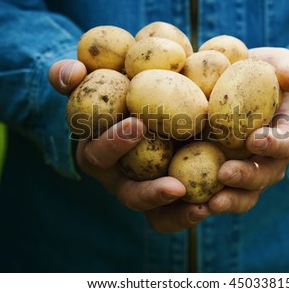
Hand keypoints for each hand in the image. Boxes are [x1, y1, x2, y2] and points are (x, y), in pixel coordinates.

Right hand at [49, 60, 209, 232]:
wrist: (148, 101)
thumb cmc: (118, 90)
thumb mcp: (94, 79)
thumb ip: (73, 75)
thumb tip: (71, 72)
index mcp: (99, 154)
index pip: (99, 155)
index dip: (114, 143)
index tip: (137, 124)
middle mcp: (123, 178)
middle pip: (131, 196)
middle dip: (150, 193)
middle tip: (176, 188)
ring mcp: (149, 189)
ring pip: (158, 215)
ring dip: (179, 214)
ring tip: (203, 207)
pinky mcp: (174, 192)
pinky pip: (182, 211)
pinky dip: (196, 210)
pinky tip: (218, 202)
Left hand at [207, 47, 288, 213]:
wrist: (225, 88)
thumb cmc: (253, 73)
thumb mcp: (272, 62)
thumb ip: (287, 66)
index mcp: (283, 135)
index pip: (287, 143)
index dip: (275, 144)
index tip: (254, 138)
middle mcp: (267, 161)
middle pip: (264, 176)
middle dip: (247, 178)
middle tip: (225, 174)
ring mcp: (244, 173)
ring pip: (243, 196)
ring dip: (228, 201)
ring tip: (208, 204)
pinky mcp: (218, 181)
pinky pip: (214, 197)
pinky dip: (202, 204)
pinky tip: (185, 204)